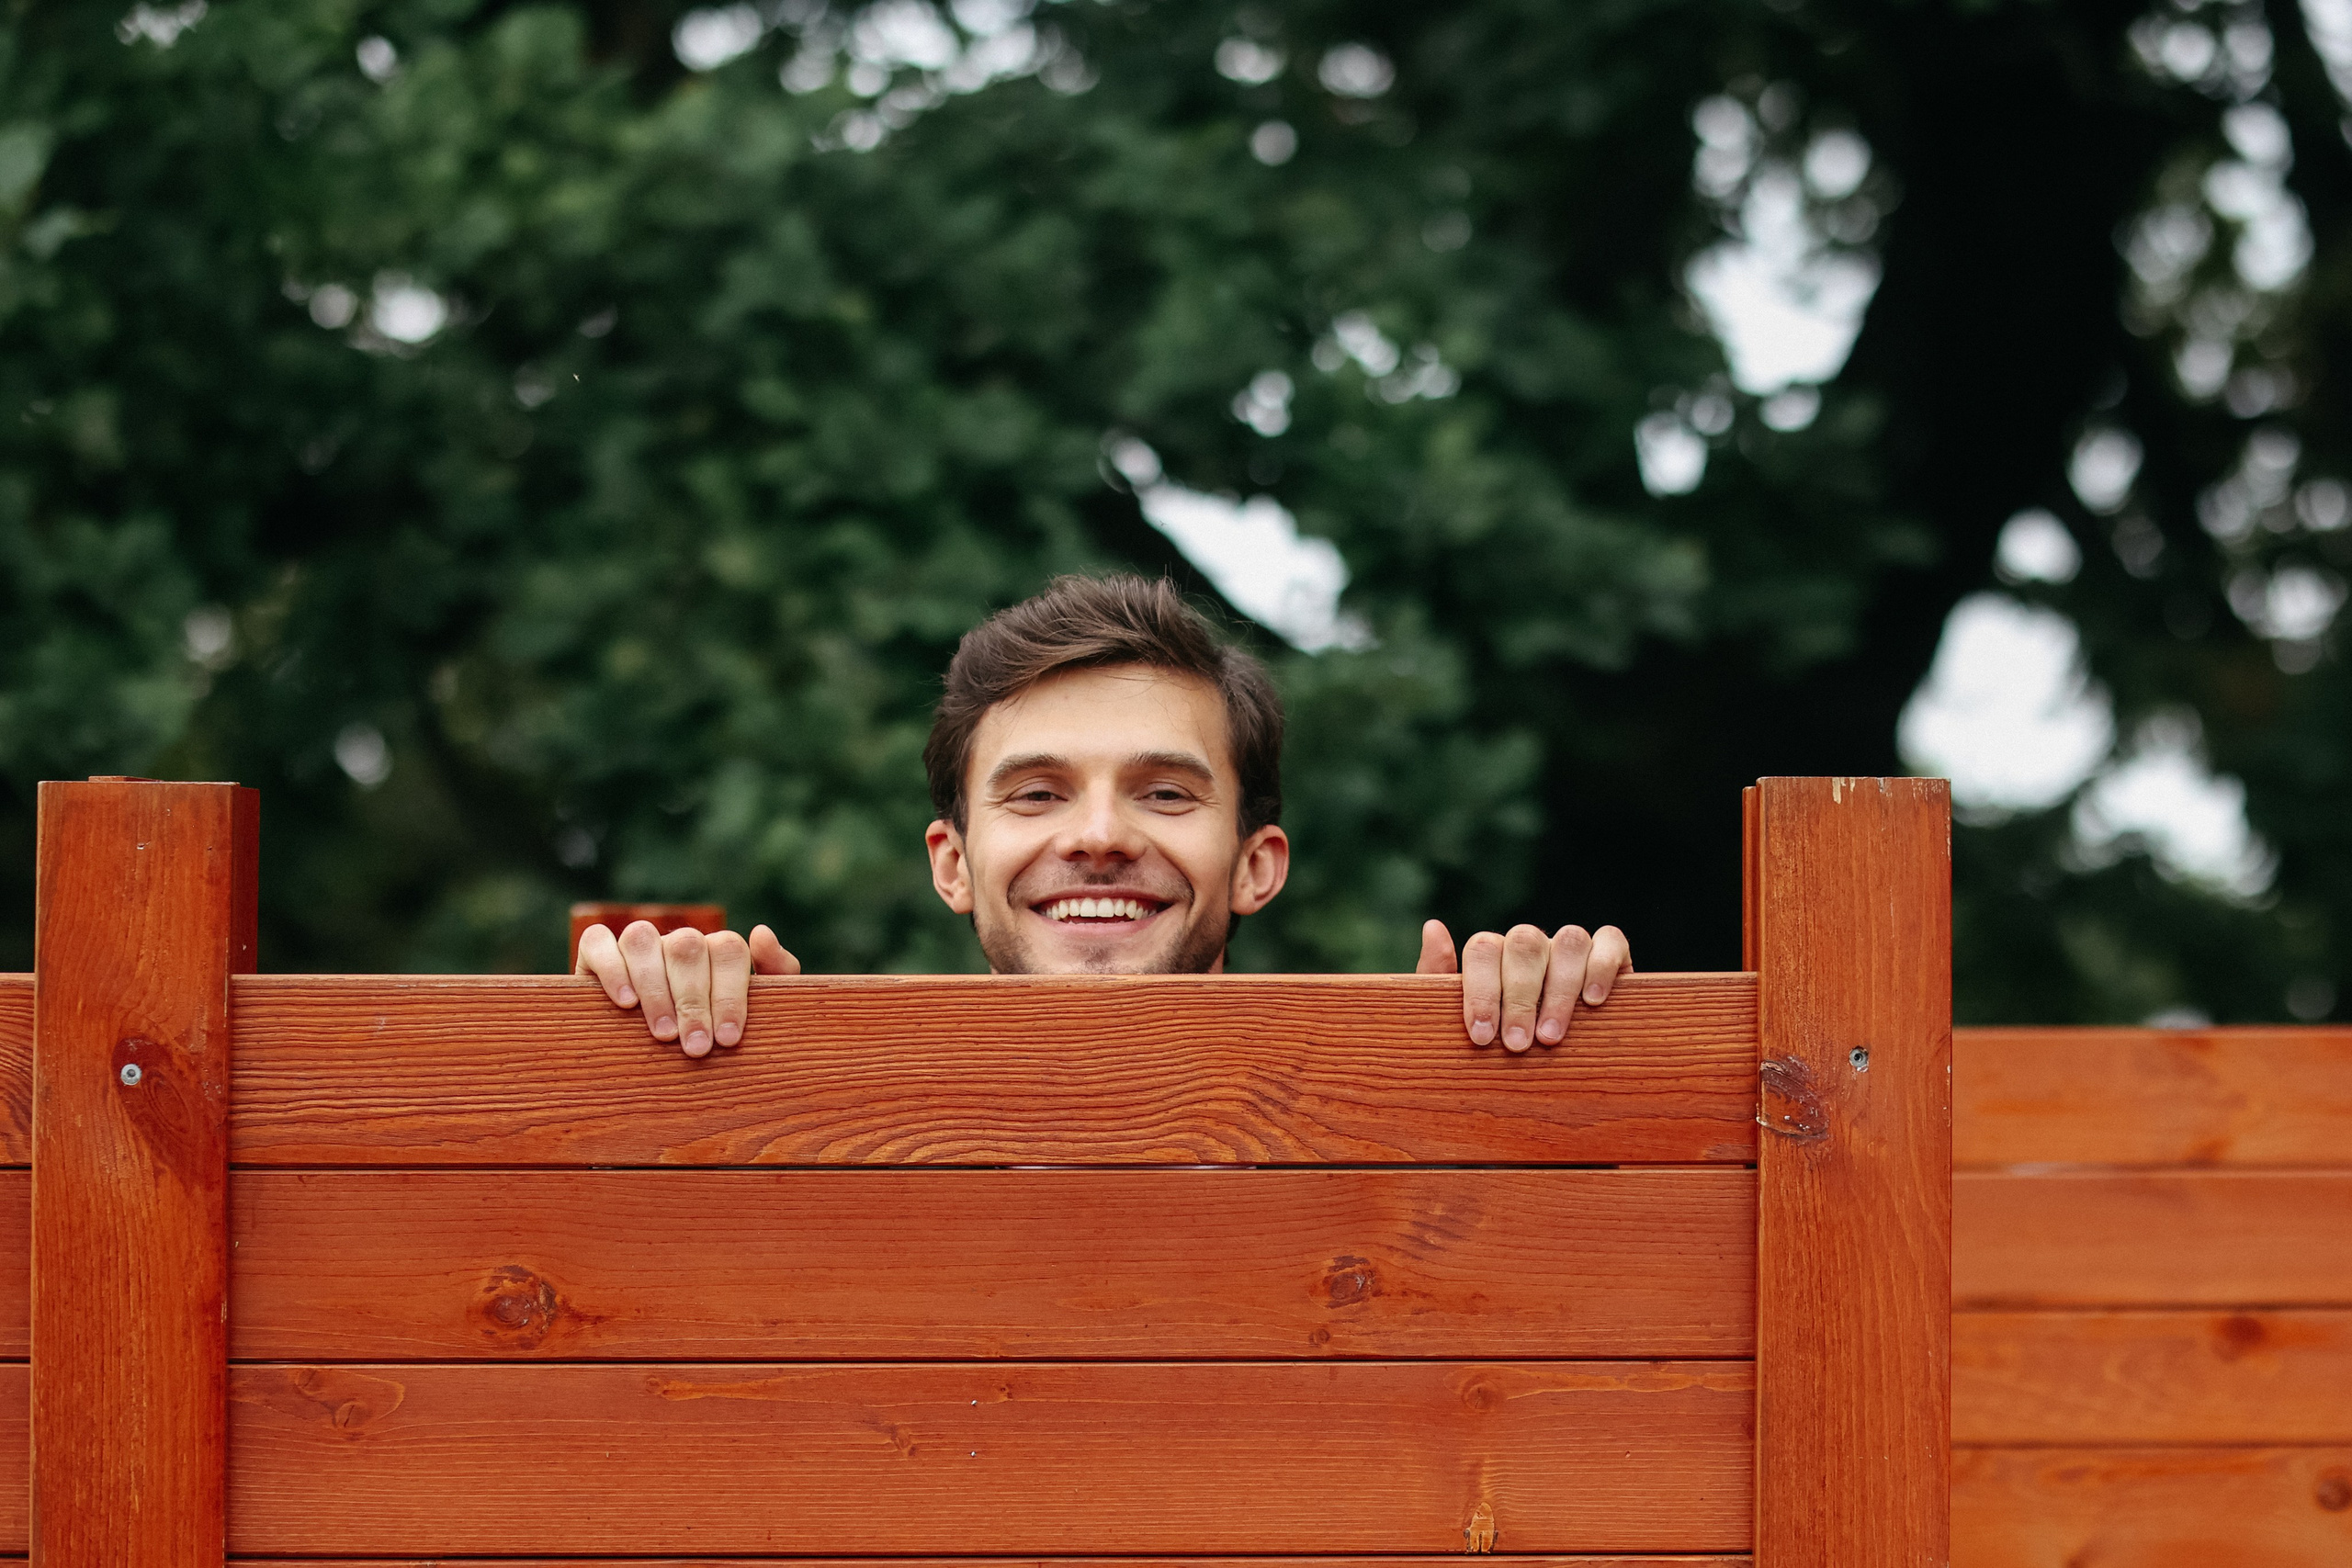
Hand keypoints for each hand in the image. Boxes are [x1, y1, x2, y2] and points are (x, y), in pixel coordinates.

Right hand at [575, 920, 799, 1056]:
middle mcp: (677, 940)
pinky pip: (597, 942)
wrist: (651, 1052)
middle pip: (688, 947)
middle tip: (696, 1048)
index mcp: (716, 949)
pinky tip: (625, 1003)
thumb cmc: (712, 1032)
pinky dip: (611, 969)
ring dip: (655, 988)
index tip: (728, 1039)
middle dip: (694, 1001)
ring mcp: (637, 943)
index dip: (730, 993)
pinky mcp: (594, 952)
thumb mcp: (755, 1010)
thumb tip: (761, 933)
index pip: (729, 950)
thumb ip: (776, 973)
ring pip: (643, 940)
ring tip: (662, 1034)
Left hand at [1416, 919, 1631, 1051]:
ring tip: (1550, 1037)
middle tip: (1516, 1044)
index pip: (1483, 949)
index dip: (1480, 991)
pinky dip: (1602, 967)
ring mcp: (1570, 947)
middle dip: (1519, 997)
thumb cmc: (1499, 1040)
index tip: (1481, 1036)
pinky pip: (1610, 941)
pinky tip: (1593, 1002)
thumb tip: (1433, 927)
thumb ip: (1439, 976)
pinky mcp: (1611, 953)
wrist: (1554, 1072)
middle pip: (1524, 944)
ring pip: (1568, 941)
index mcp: (1494, 954)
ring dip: (1559, 991)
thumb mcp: (1460, 1019)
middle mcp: (1532, 945)